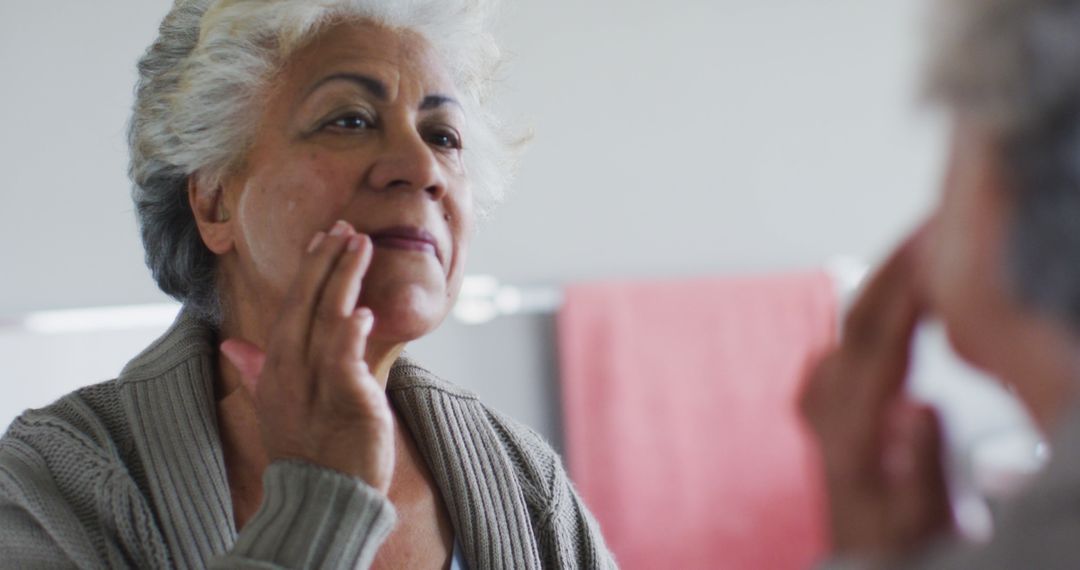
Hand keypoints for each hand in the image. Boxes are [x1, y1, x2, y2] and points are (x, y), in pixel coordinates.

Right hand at [219, 220, 394, 492]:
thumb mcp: (275, 407)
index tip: (323, 238)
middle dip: (324, 263)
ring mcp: (315, 387)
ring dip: (342, 281)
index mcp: (275, 370)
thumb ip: (259, 372)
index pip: (291, 308)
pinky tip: (361, 311)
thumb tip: (232, 346)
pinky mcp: (345, 404)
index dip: (308, 272)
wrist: (322, 500)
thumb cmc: (306, 452)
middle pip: (304, 306)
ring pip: (325, 323)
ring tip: (360, 245)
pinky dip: (349, 336)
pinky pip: (343, 363)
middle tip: (344, 227)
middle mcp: (290, 373)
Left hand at [799, 236, 951, 559]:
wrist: (864, 552)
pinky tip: (892, 280)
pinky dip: (874, 301)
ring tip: (926, 242)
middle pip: (858, 319)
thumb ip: (928, 463)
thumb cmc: (902, 536)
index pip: (878, 341)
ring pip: (849, 320)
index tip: (935, 242)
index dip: (907, 288)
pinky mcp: (819, 394)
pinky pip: (846, 332)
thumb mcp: (925, 518)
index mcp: (850, 429)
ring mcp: (816, 396)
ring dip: (886, 279)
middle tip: (935, 222)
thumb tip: (925, 401)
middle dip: (896, 267)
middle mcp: (822, 405)